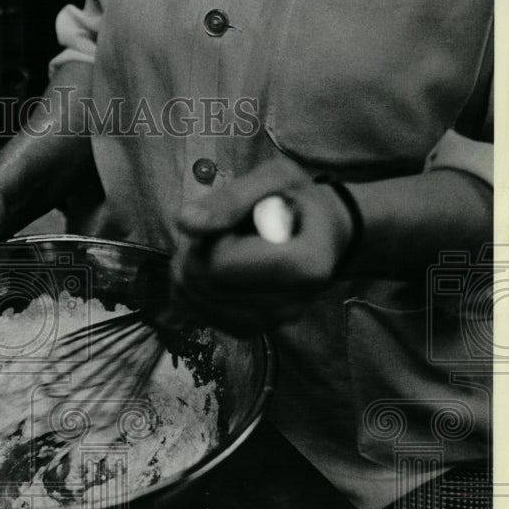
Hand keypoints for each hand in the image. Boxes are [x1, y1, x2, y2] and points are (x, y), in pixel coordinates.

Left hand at [168, 156, 354, 335]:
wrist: (322, 234)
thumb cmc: (297, 201)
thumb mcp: (275, 178)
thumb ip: (232, 197)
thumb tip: (185, 222)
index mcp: (304, 265)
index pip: (219, 264)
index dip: (209, 237)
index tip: (229, 221)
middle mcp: (291, 304)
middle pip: (204, 285)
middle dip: (194, 253)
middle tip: (216, 231)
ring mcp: (271, 323)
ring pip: (197, 303)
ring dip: (191, 270)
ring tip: (216, 246)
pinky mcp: (252, 330)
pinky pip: (202, 315)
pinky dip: (195, 291)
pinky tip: (213, 269)